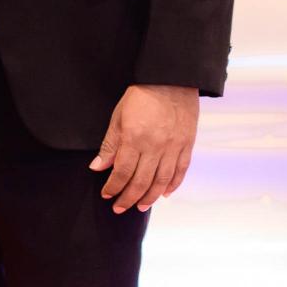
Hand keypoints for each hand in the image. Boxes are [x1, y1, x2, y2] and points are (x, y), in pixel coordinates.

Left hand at [90, 84, 198, 213]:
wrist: (172, 78)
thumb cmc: (142, 95)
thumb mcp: (119, 116)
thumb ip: (110, 144)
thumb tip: (98, 167)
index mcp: (135, 138)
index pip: (122, 172)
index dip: (113, 187)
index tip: (107, 194)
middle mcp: (155, 146)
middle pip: (141, 181)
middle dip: (128, 198)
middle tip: (120, 208)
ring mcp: (174, 146)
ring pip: (161, 181)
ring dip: (149, 197)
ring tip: (140, 207)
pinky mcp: (187, 144)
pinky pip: (181, 170)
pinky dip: (173, 185)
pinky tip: (164, 194)